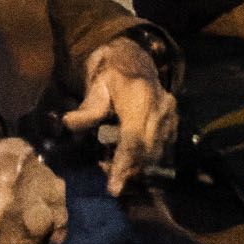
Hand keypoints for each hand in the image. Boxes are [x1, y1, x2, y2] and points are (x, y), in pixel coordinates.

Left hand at [67, 36, 175, 194]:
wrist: (133, 55)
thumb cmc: (110, 70)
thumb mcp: (95, 84)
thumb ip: (87, 108)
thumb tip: (69, 125)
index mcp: (140, 96)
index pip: (133, 138)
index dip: (123, 165)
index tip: (113, 188)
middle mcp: (161, 106)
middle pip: (148, 150)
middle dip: (130, 171)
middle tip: (112, 184)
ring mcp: (170, 113)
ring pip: (157, 152)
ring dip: (138, 167)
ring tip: (118, 171)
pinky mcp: (174, 120)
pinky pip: (163, 147)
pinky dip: (148, 159)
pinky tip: (132, 162)